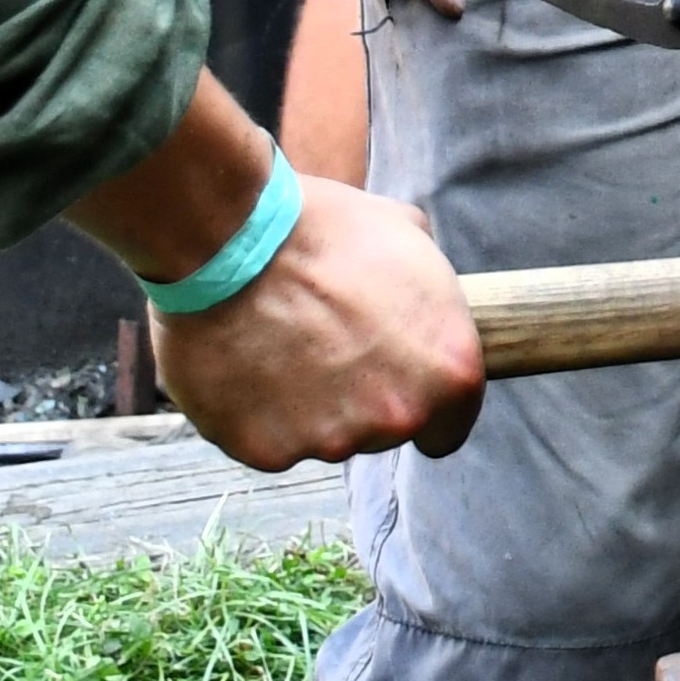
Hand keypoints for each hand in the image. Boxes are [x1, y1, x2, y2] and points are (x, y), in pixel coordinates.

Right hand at [151, 174, 484, 465]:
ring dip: (306, 405)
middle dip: (360, 397)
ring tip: (277, 341)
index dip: (424, 406)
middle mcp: (398, 417)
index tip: (397, 384)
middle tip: (324, 343)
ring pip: (323, 437)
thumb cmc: (321, 229)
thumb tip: (418, 294)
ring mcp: (331, 441)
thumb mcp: (405, 234)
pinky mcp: (268, 451)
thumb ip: (427, 286)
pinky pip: (267, 441)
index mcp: (447, 370)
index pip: (450, 425)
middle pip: (382, 431)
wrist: (230, 237)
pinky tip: (244, 362)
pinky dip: (256, 413)